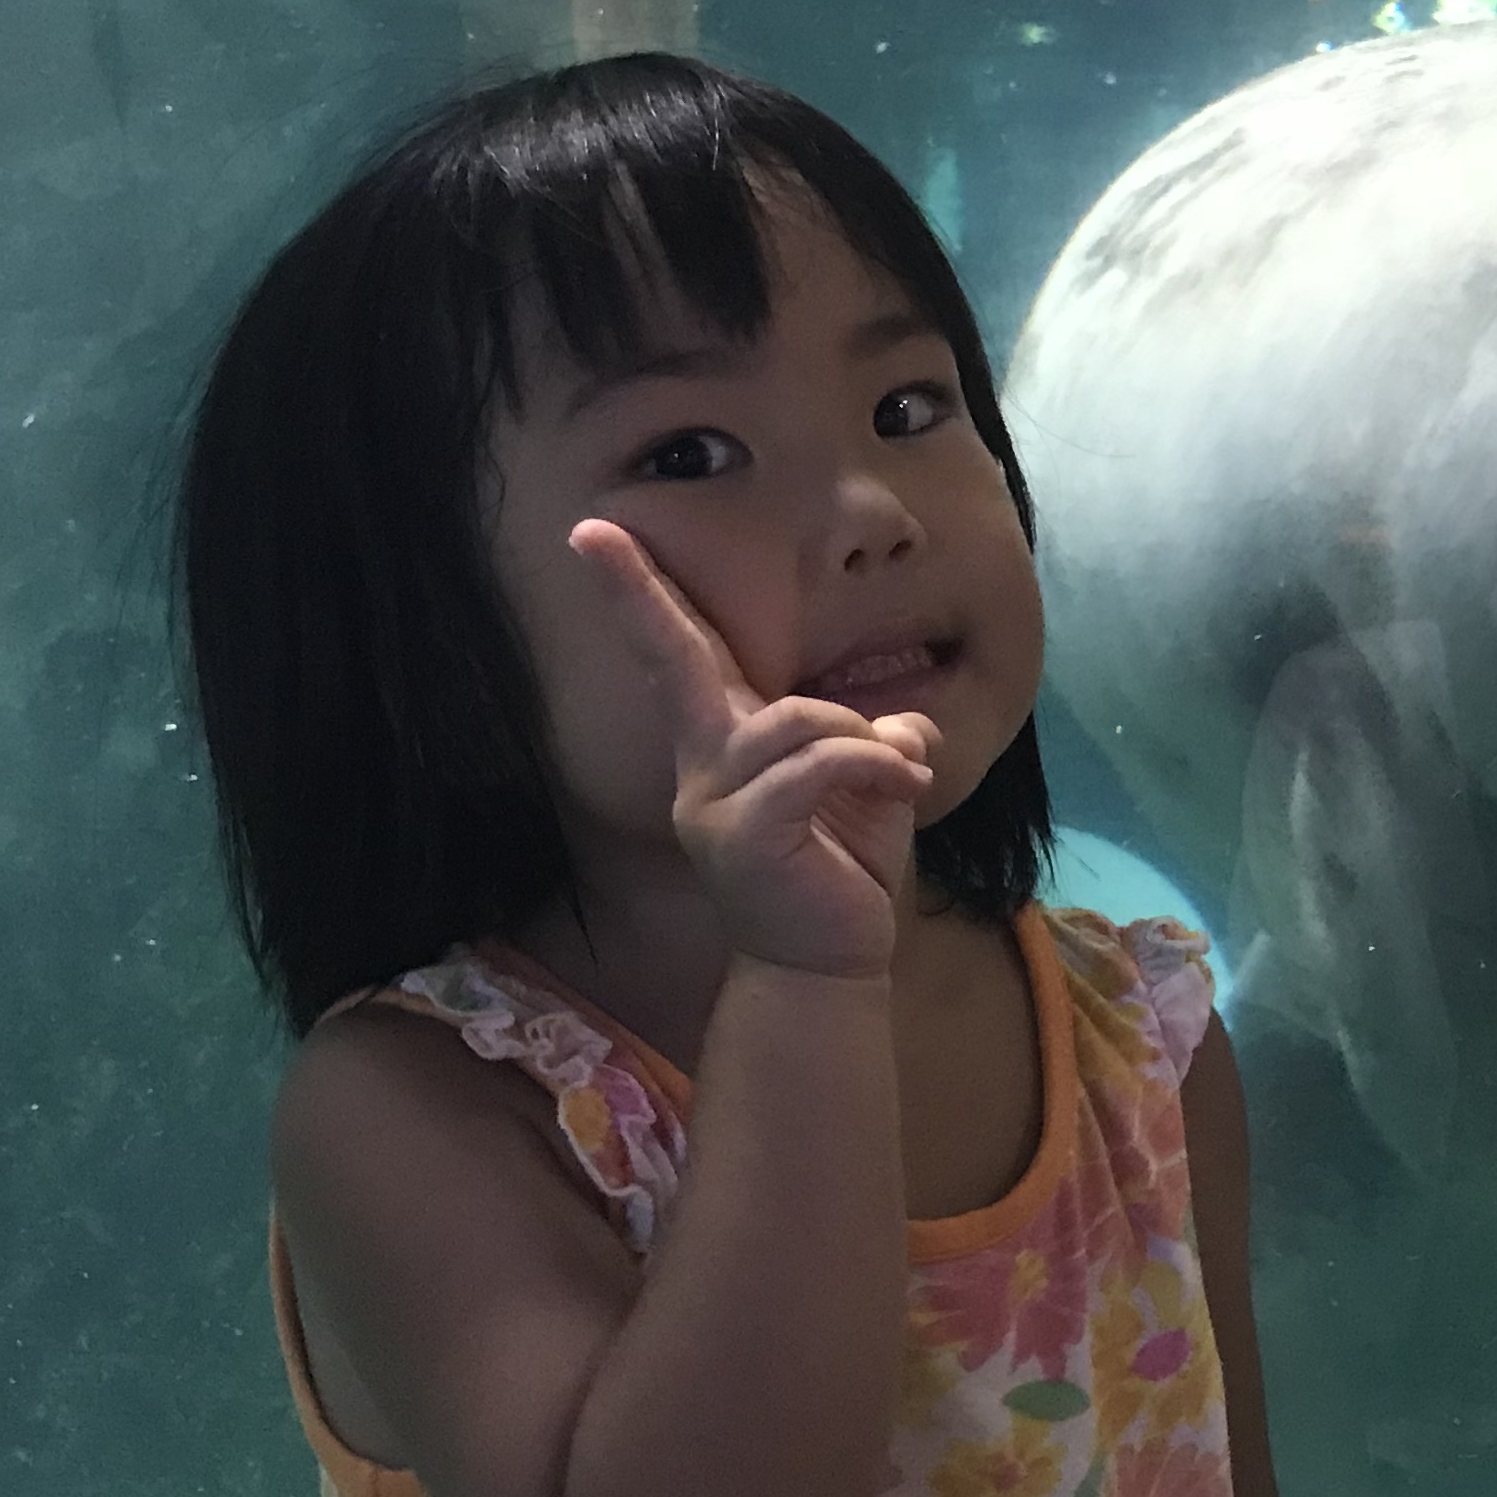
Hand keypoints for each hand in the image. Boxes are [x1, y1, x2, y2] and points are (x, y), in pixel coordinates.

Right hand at [569, 520, 937, 978]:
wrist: (831, 966)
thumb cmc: (845, 870)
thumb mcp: (869, 788)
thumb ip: (879, 740)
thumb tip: (905, 721)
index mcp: (725, 746)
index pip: (680, 656)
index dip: (640, 594)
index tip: (593, 531)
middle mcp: (703, 767)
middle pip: (682, 661)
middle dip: (640, 594)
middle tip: (589, 530)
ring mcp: (712, 803)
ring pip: (795, 719)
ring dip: (861, 737)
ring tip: (898, 772)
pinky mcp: (741, 836)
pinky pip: (816, 766)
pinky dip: (872, 764)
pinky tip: (906, 784)